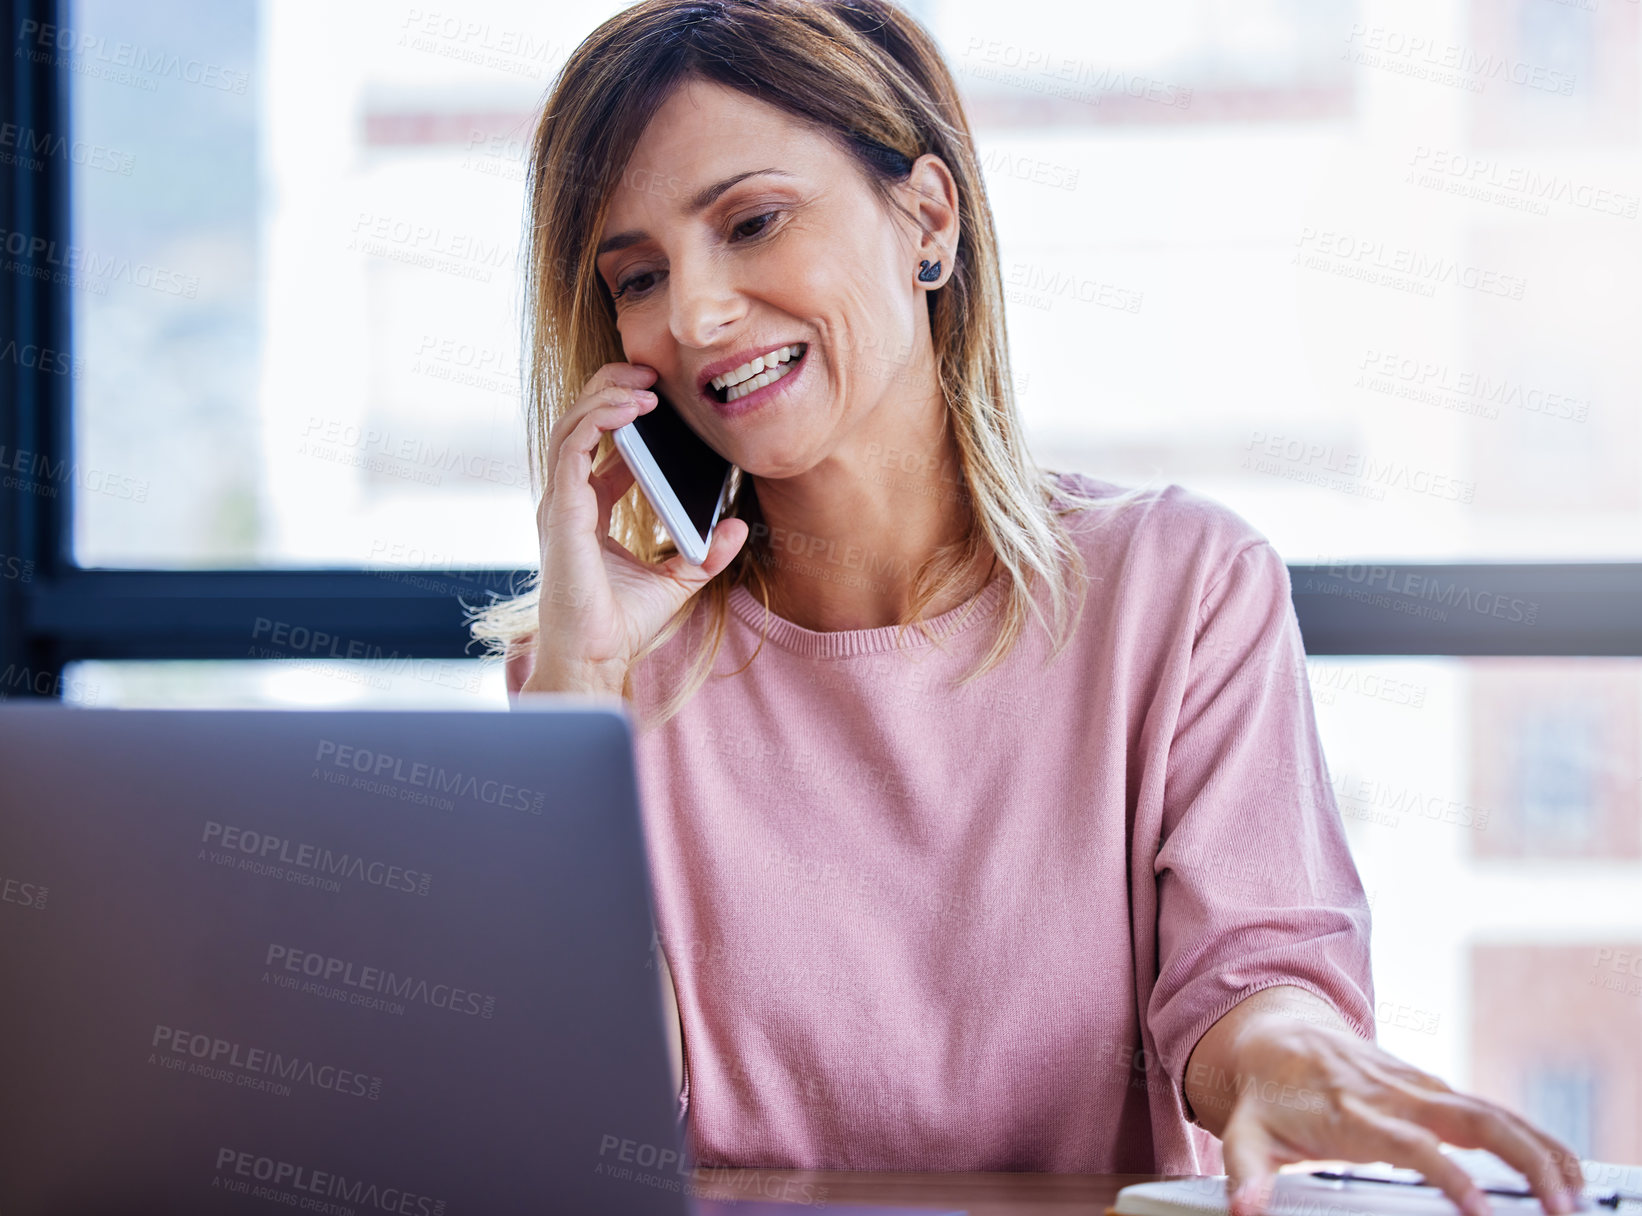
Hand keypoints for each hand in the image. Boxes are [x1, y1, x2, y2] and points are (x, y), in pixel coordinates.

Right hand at [527, 362, 746, 693]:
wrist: (596, 655)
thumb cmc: (622, 623)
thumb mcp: (678, 581)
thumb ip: (706, 552)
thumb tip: (738, 525)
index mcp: (587, 509)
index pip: (597, 445)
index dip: (622, 415)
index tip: (657, 400)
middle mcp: (568, 499)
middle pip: (580, 423)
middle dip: (611, 390)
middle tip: (649, 373)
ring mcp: (560, 502)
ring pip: (571, 424)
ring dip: (606, 395)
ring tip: (643, 382)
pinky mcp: (561, 509)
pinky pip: (573, 446)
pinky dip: (599, 419)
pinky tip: (632, 409)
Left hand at [1198, 1007, 1586, 1215]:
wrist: (1270, 1034)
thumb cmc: (1263, 1096)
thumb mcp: (1243, 1134)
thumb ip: (1244, 1174)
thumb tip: (1243, 1210)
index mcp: (1351, 1113)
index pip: (1409, 1144)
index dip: (1447, 1174)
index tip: (1479, 1210)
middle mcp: (1391, 1095)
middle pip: (1468, 1121)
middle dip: (1520, 1160)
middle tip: (1557, 1206)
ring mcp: (1417, 1086)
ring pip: (1490, 1112)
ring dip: (1538, 1150)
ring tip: (1574, 1195)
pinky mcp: (1432, 1086)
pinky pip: (1491, 1109)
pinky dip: (1530, 1134)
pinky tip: (1560, 1165)